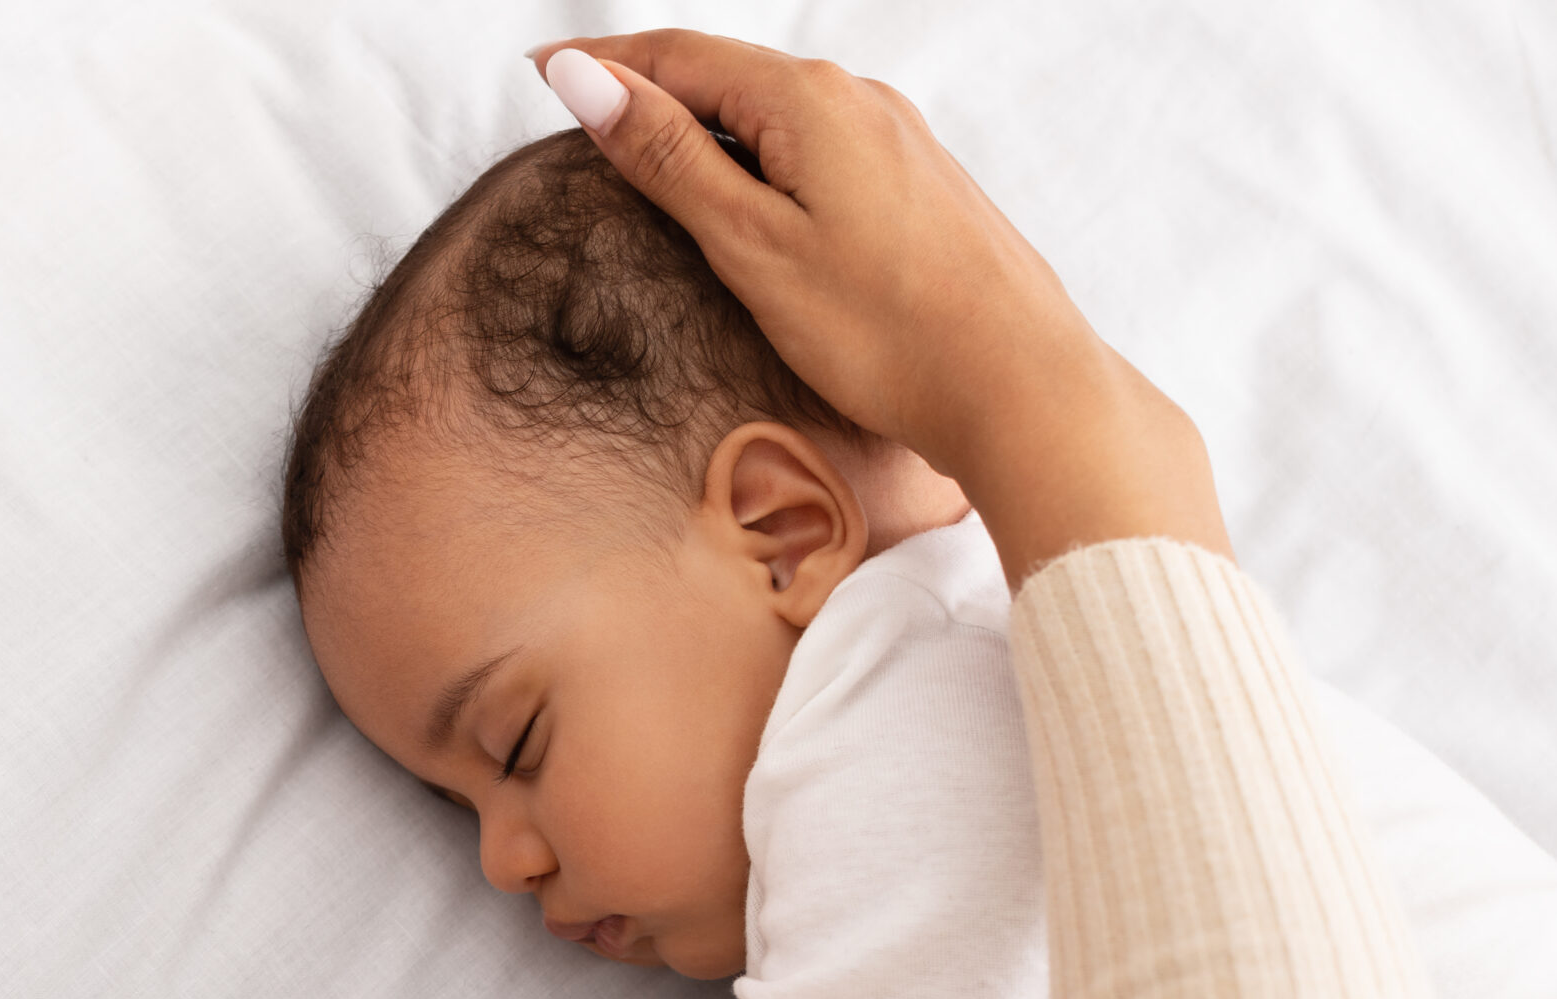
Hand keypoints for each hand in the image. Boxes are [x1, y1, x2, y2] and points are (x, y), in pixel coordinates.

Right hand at [532, 31, 1228, 582]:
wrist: (1017, 384)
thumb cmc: (885, 330)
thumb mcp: (751, 243)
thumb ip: (668, 157)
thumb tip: (587, 78)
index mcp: (810, 101)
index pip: (680, 57)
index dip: (601, 61)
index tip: (538, 68)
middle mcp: (859, 100)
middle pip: (728, 75)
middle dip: (650, 85)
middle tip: (578, 109)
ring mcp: (897, 139)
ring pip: (775, 111)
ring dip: (704, 123)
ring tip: (646, 152)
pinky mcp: (918, 185)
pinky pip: (817, 145)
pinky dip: (757, 155)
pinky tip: (742, 195)